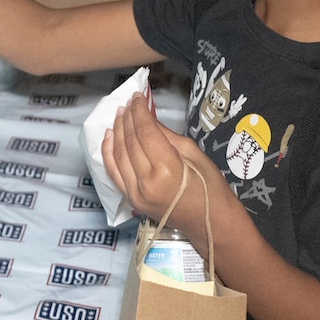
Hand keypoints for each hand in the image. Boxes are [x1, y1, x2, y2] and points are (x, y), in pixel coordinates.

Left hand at [101, 92, 220, 225]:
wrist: (211, 223)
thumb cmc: (211, 187)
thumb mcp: (194, 154)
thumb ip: (167, 136)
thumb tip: (147, 119)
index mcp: (167, 169)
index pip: (145, 132)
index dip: (139, 111)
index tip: (137, 96)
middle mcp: (147, 182)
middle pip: (130, 142)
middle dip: (127, 118)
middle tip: (127, 102)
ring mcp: (136, 194)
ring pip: (118, 155)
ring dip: (116, 131)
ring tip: (118, 114)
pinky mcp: (132, 200)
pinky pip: (113, 173)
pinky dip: (108, 153)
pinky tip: (109, 137)